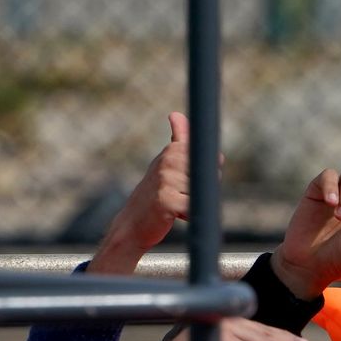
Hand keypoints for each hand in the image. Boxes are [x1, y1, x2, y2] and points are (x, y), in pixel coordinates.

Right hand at [88, 112, 190, 274]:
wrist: (131, 225)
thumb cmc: (152, 195)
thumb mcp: (165, 164)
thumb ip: (179, 141)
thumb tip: (178, 116)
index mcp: (171, 152)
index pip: (202, 152)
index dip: (206, 164)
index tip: (188, 174)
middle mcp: (168, 161)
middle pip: (209, 173)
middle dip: (202, 188)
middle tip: (180, 196)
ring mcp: (166, 180)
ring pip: (202, 191)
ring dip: (193, 203)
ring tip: (174, 205)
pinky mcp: (167, 200)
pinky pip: (193, 207)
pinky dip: (189, 215)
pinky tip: (175, 216)